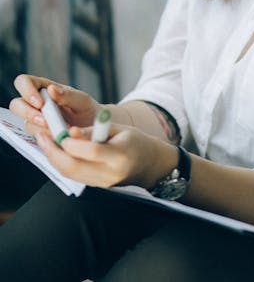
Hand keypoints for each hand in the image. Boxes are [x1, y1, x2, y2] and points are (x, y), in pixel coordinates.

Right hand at [9, 74, 99, 137]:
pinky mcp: (40, 134)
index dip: (26, 91)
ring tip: (61, 130)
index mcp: (43, 87)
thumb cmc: (86, 108)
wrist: (94, 127)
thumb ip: (67, 95)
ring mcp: (36, 119)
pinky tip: (60, 137)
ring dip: (41, 128)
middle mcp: (36, 103)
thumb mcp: (81, 100)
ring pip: (25, 123)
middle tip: (46, 121)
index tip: (40, 103)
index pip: (23, 82)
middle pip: (16, 104)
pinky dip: (47, 137)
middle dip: (28, 113)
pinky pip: (35, 136)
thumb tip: (51, 89)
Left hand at [36, 124, 175, 189]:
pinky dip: (61, 164)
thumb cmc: (135, 141)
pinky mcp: (96, 187)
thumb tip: (71, 132)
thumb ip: (96, 130)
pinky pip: (74, 176)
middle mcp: (110, 173)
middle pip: (75, 167)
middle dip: (54, 152)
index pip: (92, 151)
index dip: (73, 142)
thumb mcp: (120, 129)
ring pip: (70, 174)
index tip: (61, 131)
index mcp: (120, 156)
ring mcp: (102, 183)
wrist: (148, 164)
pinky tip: (55, 151)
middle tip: (43, 136)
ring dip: (53, 158)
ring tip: (44, 140)